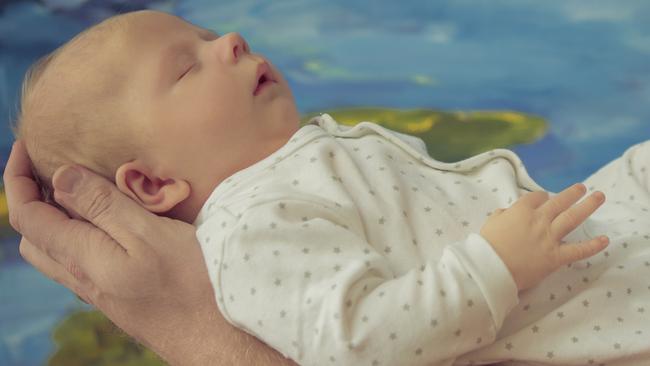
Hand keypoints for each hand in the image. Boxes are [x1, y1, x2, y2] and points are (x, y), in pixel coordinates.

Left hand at [3, 141, 294, 365]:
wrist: (218, 338)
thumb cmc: (191, 283)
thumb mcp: (147, 234)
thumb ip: (102, 205)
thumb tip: (61, 178)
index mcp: (82, 257)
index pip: (28, 214)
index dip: (18, 177)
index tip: (27, 146)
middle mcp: (83, 277)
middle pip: (36, 236)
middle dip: (32, 197)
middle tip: (49, 167)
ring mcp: (102, 290)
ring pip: (58, 251)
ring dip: (56, 218)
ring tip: (80, 190)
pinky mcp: (122, 296)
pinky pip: (84, 261)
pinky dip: (82, 234)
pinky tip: (112, 224)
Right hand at [480, 183, 608, 291]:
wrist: (491, 268)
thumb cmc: (487, 246)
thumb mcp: (490, 223)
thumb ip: (502, 215)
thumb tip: (507, 213)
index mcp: (521, 210)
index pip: (536, 197)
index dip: (541, 197)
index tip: (544, 198)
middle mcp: (539, 220)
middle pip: (559, 202)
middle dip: (572, 193)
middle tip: (581, 188)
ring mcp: (550, 237)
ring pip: (573, 217)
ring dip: (587, 206)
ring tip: (598, 196)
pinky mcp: (556, 256)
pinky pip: (578, 250)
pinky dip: (593, 246)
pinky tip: (605, 240)